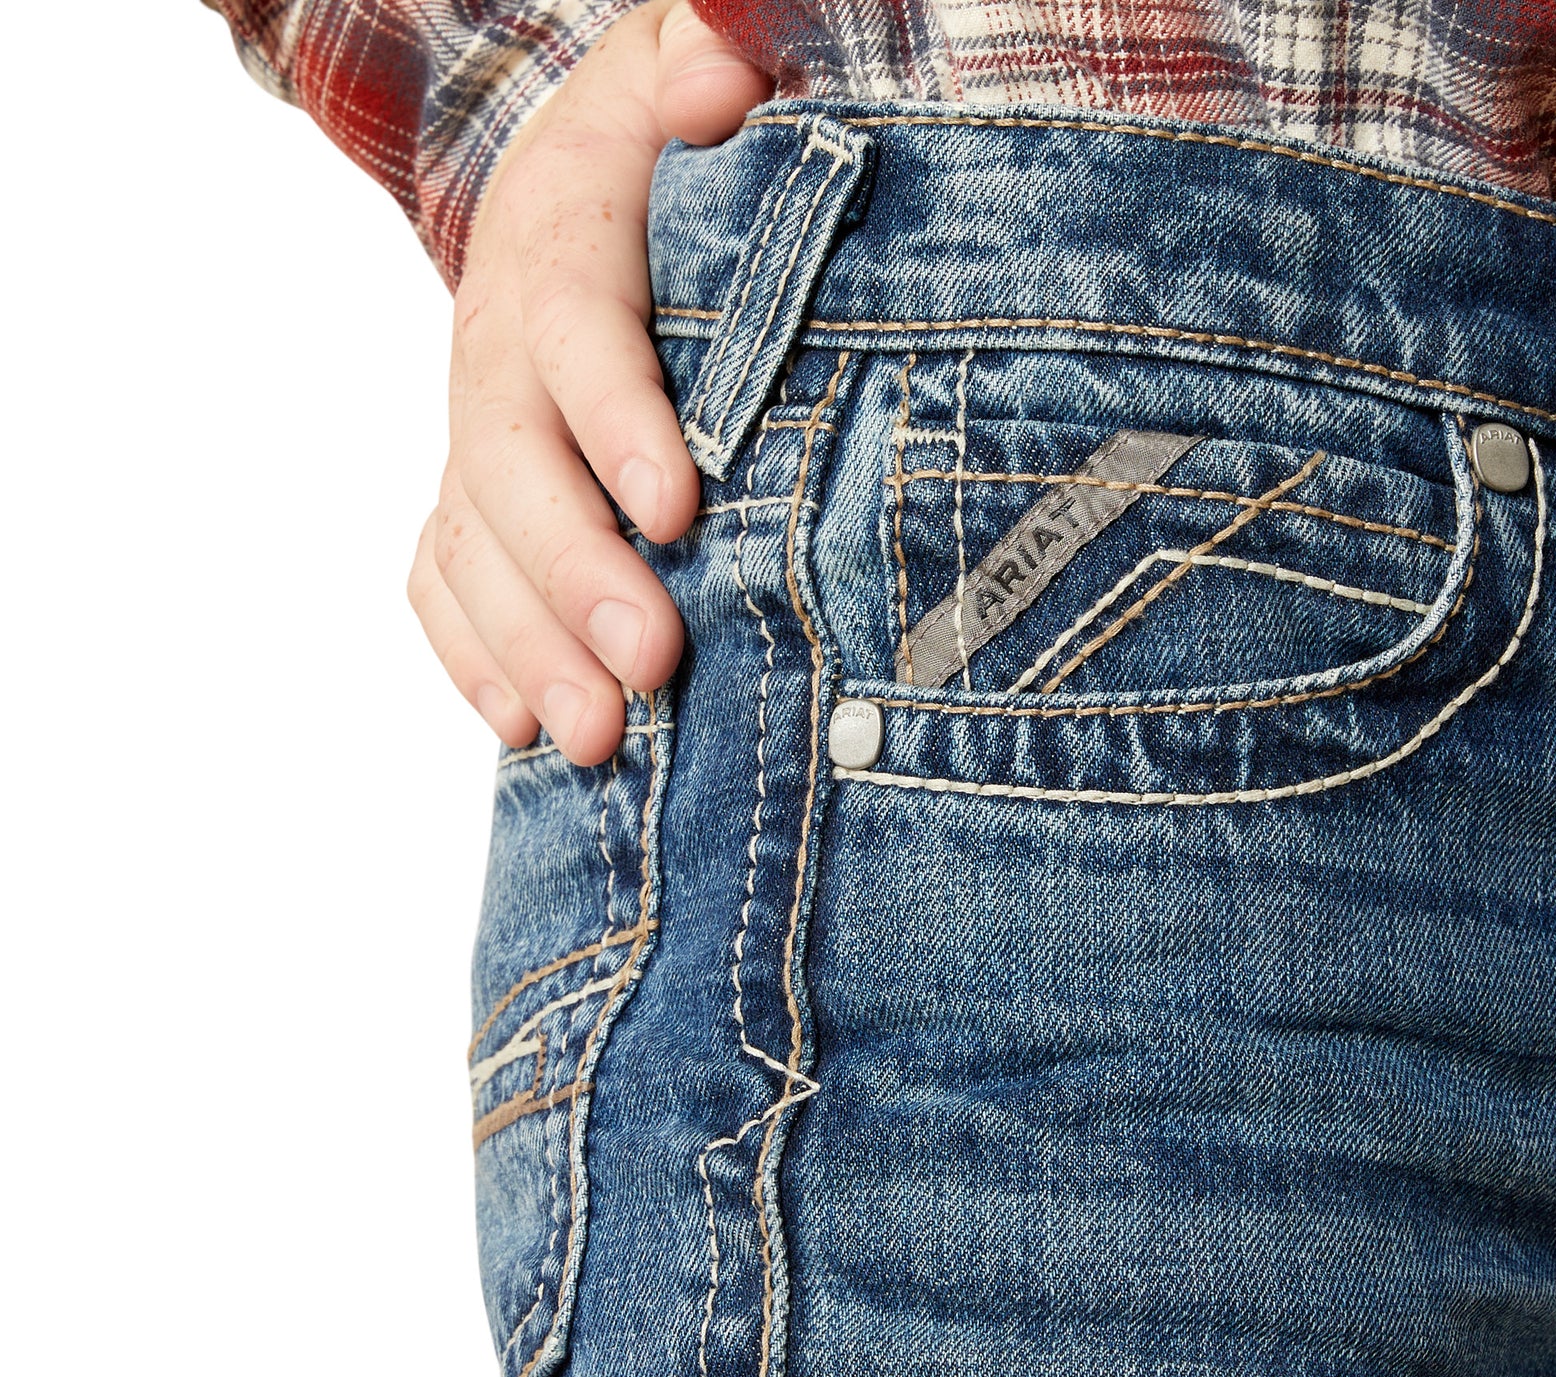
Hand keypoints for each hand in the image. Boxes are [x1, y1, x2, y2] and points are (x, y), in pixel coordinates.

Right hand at [407, 0, 770, 762]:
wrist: (570, 194)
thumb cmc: (660, 156)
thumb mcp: (684, 79)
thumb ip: (706, 69)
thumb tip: (723, 86)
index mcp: (558, 249)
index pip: (577, 334)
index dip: (617, 422)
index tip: (676, 511)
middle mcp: (496, 351)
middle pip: (511, 469)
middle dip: (575, 576)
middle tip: (647, 666)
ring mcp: (473, 433)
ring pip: (472, 546)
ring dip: (527, 649)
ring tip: (595, 736)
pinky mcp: (468, 493)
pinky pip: (440, 576)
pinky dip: (470, 654)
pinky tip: (517, 726)